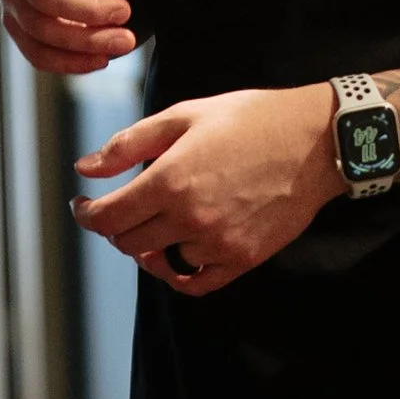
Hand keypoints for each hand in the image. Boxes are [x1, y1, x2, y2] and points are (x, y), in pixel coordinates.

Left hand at [74, 83, 341, 295]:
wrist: (316, 141)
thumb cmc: (250, 120)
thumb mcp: (184, 116)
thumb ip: (128, 144)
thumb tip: (84, 168)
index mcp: (170, 180)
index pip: (107, 217)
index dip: (86, 214)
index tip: (83, 205)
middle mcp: (190, 218)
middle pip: (127, 242)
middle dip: (116, 227)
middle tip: (123, 209)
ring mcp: (217, 243)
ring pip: (160, 261)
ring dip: (150, 246)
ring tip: (159, 223)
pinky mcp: (242, 258)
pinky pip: (195, 282)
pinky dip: (178, 272)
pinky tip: (176, 254)